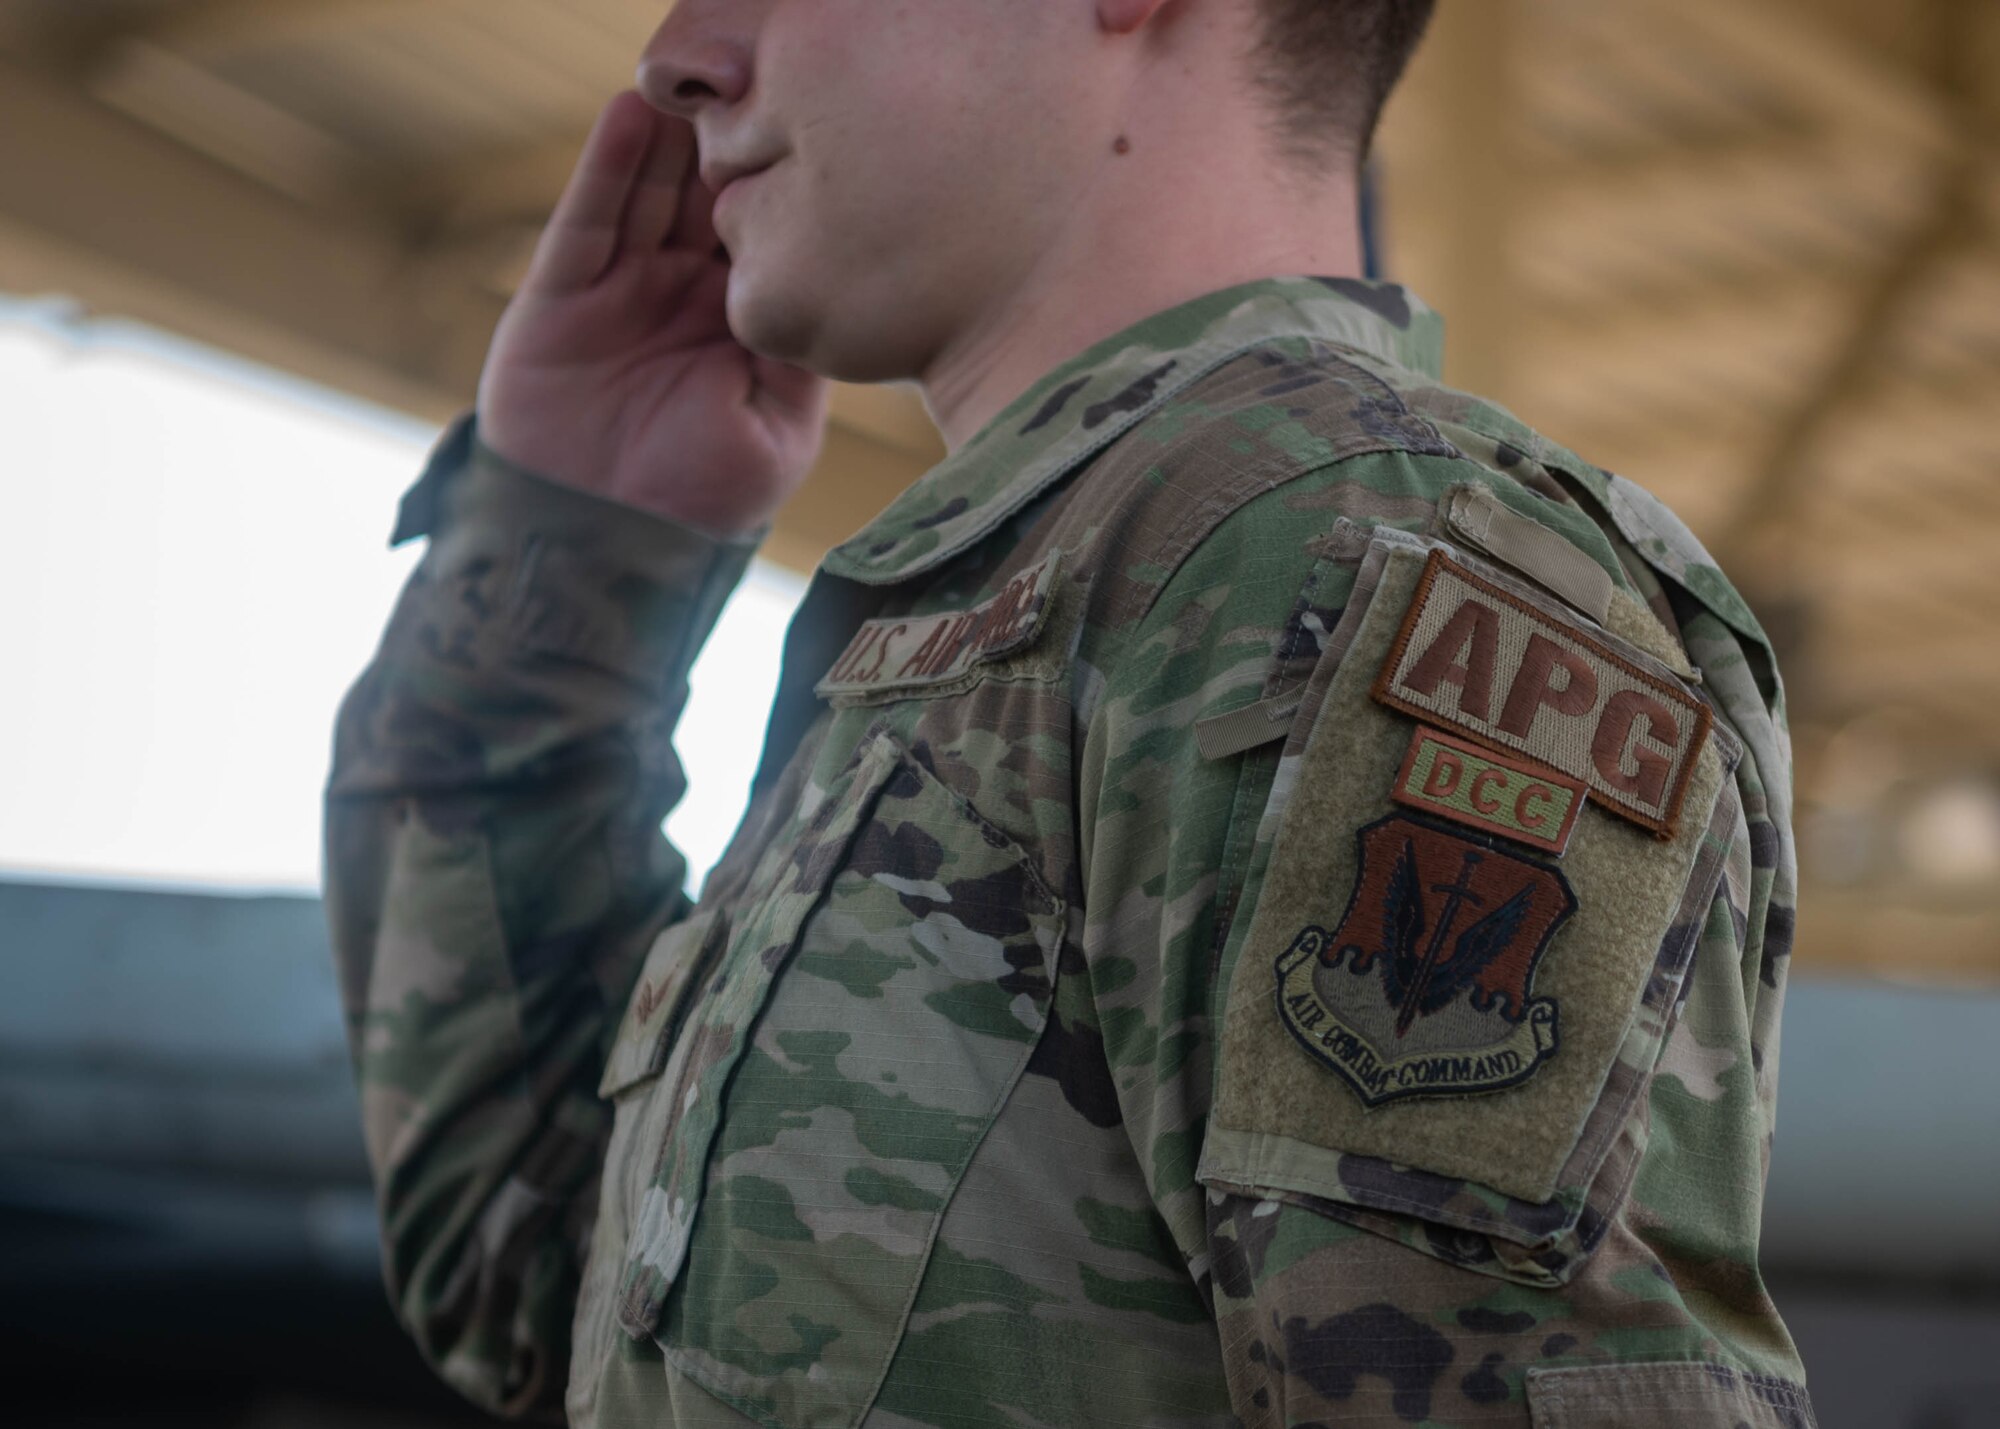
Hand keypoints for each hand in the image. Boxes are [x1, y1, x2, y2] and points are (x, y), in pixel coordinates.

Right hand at [476, 92, 827, 536]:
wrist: (605, 544)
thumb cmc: (699, 503)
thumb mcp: (779, 432)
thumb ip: (803, 356)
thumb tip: (837, 281)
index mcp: (742, 321)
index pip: (766, 232)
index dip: (784, 181)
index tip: (816, 128)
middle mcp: (684, 294)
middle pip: (708, 195)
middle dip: (731, 141)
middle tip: (757, 84)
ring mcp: (622, 288)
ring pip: (651, 192)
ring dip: (673, 135)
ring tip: (698, 82)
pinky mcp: (562, 294)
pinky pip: (587, 219)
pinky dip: (608, 166)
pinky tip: (630, 113)